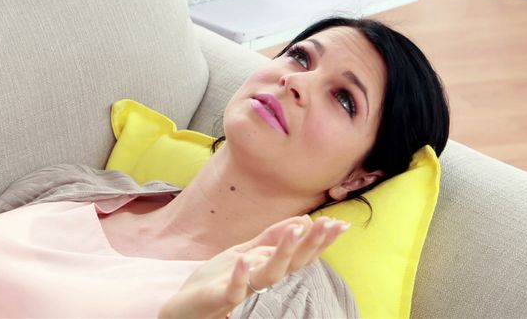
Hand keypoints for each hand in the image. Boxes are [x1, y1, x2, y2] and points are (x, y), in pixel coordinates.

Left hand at [158, 215, 349, 318]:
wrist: (186, 305)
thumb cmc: (216, 279)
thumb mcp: (245, 252)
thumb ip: (269, 239)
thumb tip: (300, 220)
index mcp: (267, 268)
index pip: (299, 254)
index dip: (319, 240)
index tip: (340, 223)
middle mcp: (260, 280)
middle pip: (292, 263)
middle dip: (311, 244)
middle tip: (330, 224)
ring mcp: (243, 289)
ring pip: (269, 274)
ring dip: (283, 253)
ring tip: (296, 230)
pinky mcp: (221, 297)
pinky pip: (234, 288)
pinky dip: (240, 275)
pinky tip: (245, 259)